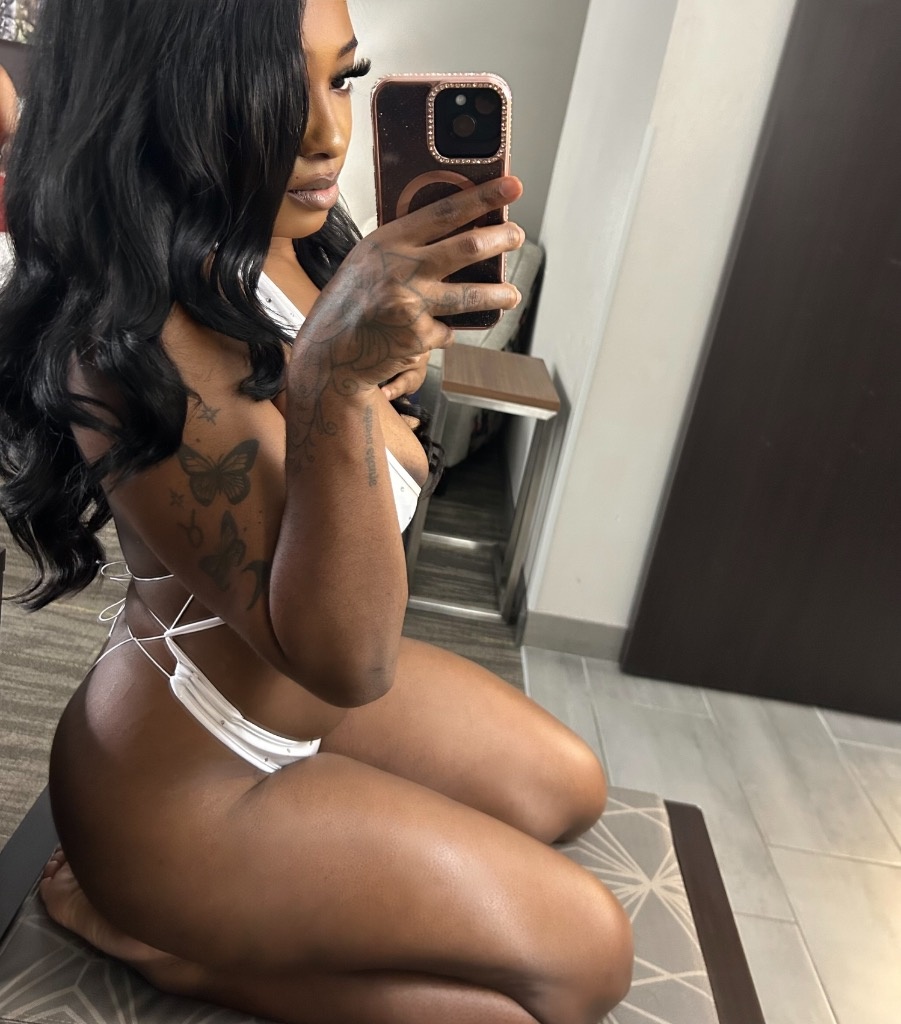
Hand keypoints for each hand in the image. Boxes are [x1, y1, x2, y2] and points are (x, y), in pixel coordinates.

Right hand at [298, 176, 524, 397]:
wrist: (330, 352)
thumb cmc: (350, 303)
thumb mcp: (368, 261)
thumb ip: (404, 247)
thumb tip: (453, 232)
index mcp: (389, 241)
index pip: (445, 211)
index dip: (483, 197)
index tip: (512, 186)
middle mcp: (401, 268)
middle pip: (468, 246)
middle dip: (502, 239)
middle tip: (517, 236)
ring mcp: (411, 304)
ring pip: (472, 295)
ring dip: (499, 294)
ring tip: (512, 294)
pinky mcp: (418, 336)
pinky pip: (448, 331)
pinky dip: (446, 331)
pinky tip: (432, 330)